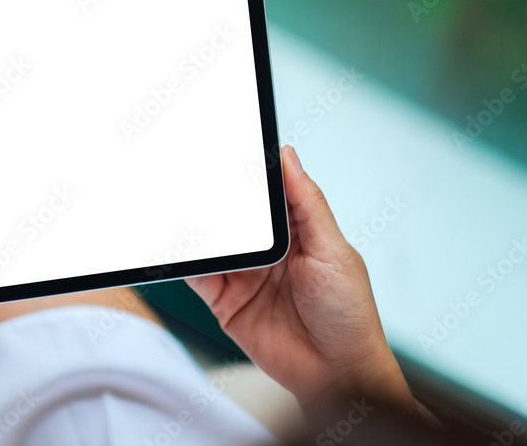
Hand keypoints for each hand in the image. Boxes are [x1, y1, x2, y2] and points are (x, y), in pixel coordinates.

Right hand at [187, 146, 414, 413]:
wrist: (337, 376)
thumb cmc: (349, 316)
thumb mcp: (333, 250)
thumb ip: (307, 204)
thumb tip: (288, 156)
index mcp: (296, 231)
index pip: (266, 193)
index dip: (248, 173)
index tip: (229, 149)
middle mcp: (267, 251)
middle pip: (231, 215)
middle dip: (213, 198)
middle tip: (193, 177)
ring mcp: (244, 275)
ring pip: (211, 242)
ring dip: (195, 228)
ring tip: (178, 209)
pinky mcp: (225, 301)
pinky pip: (198, 275)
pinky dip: (184, 262)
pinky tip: (178, 249)